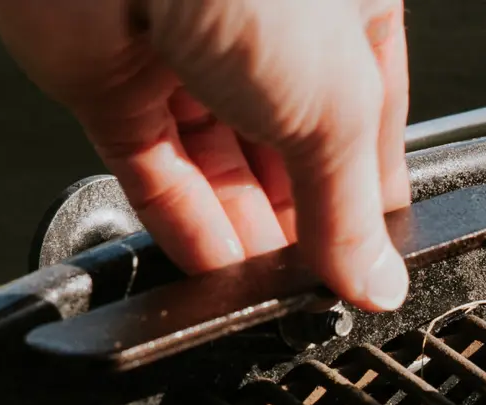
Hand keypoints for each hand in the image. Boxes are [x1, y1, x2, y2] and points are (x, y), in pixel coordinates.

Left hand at [0, 0, 411, 311]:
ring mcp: (182, 55)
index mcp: (342, 11)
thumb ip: (352, 206)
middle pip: (290, 150)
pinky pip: (154, 171)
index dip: (372, 193)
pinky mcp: (111, 83)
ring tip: (269, 296)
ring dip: (247, 237)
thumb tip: (375, 280)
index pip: (368, 117)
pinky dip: (184, 226)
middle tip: (318, 290)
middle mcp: (262, 29)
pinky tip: (213, 273)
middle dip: (304, 223)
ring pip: (220, 167)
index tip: (373, 261)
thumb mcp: (337, 104)